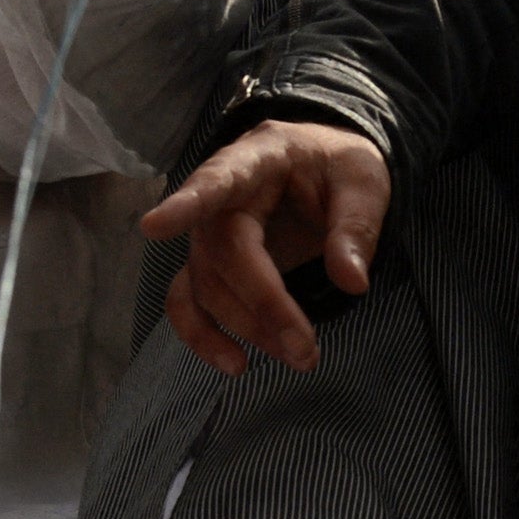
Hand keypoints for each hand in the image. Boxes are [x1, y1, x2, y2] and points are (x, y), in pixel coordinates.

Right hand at [142, 120, 391, 374]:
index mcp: (261, 156)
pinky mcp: (209, 262)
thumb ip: (357, 227)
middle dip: (262, 304)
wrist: (327, 168)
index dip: (186, 203)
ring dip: (246, 326)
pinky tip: (233, 362)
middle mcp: (224, 194)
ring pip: (207, 285)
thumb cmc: (341, 168)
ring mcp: (210, 230)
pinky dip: (203, 335)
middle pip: (223, 252)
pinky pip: (189, 301)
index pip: (220, 178)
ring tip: (297, 356)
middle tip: (304, 349)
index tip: (152, 226)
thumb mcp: (366, 182)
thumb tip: (352, 282)